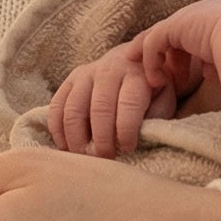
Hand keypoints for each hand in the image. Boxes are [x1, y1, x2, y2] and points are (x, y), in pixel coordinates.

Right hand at [47, 38, 177, 157]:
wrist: (131, 61)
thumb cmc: (150, 89)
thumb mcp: (164, 98)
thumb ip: (157, 115)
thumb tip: (141, 136)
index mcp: (136, 74)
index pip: (129, 104)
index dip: (126, 131)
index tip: (127, 149)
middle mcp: (109, 70)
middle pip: (99, 109)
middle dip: (101, 140)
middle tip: (105, 158)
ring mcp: (85, 74)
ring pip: (73, 109)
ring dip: (77, 138)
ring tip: (85, 157)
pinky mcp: (69, 80)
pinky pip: (57, 106)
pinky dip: (58, 130)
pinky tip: (66, 147)